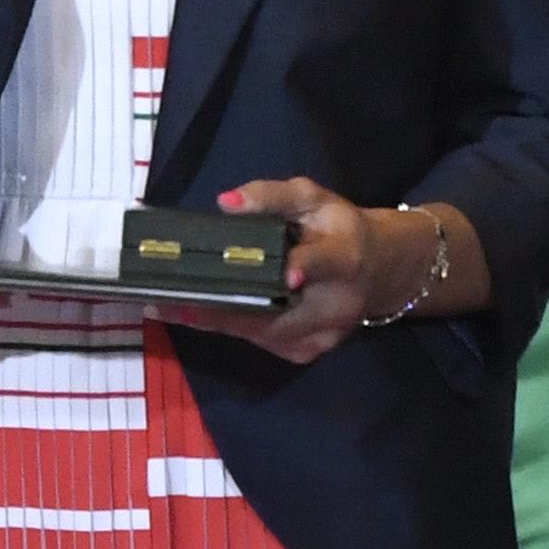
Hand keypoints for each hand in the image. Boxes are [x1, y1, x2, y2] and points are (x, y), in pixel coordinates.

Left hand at [178, 177, 469, 366]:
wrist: (378, 271)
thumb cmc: (337, 228)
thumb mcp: (313, 199)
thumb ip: (272, 196)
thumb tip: (226, 203)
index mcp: (344, 256)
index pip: (324, 263)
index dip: (304, 269)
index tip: (286, 276)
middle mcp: (337, 303)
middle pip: (276, 311)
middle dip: (222, 306)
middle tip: (170, 299)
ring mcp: (324, 335)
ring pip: (262, 332)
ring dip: (217, 320)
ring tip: (171, 306)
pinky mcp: (308, 352)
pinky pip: (262, 341)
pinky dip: (232, 327)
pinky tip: (204, 314)